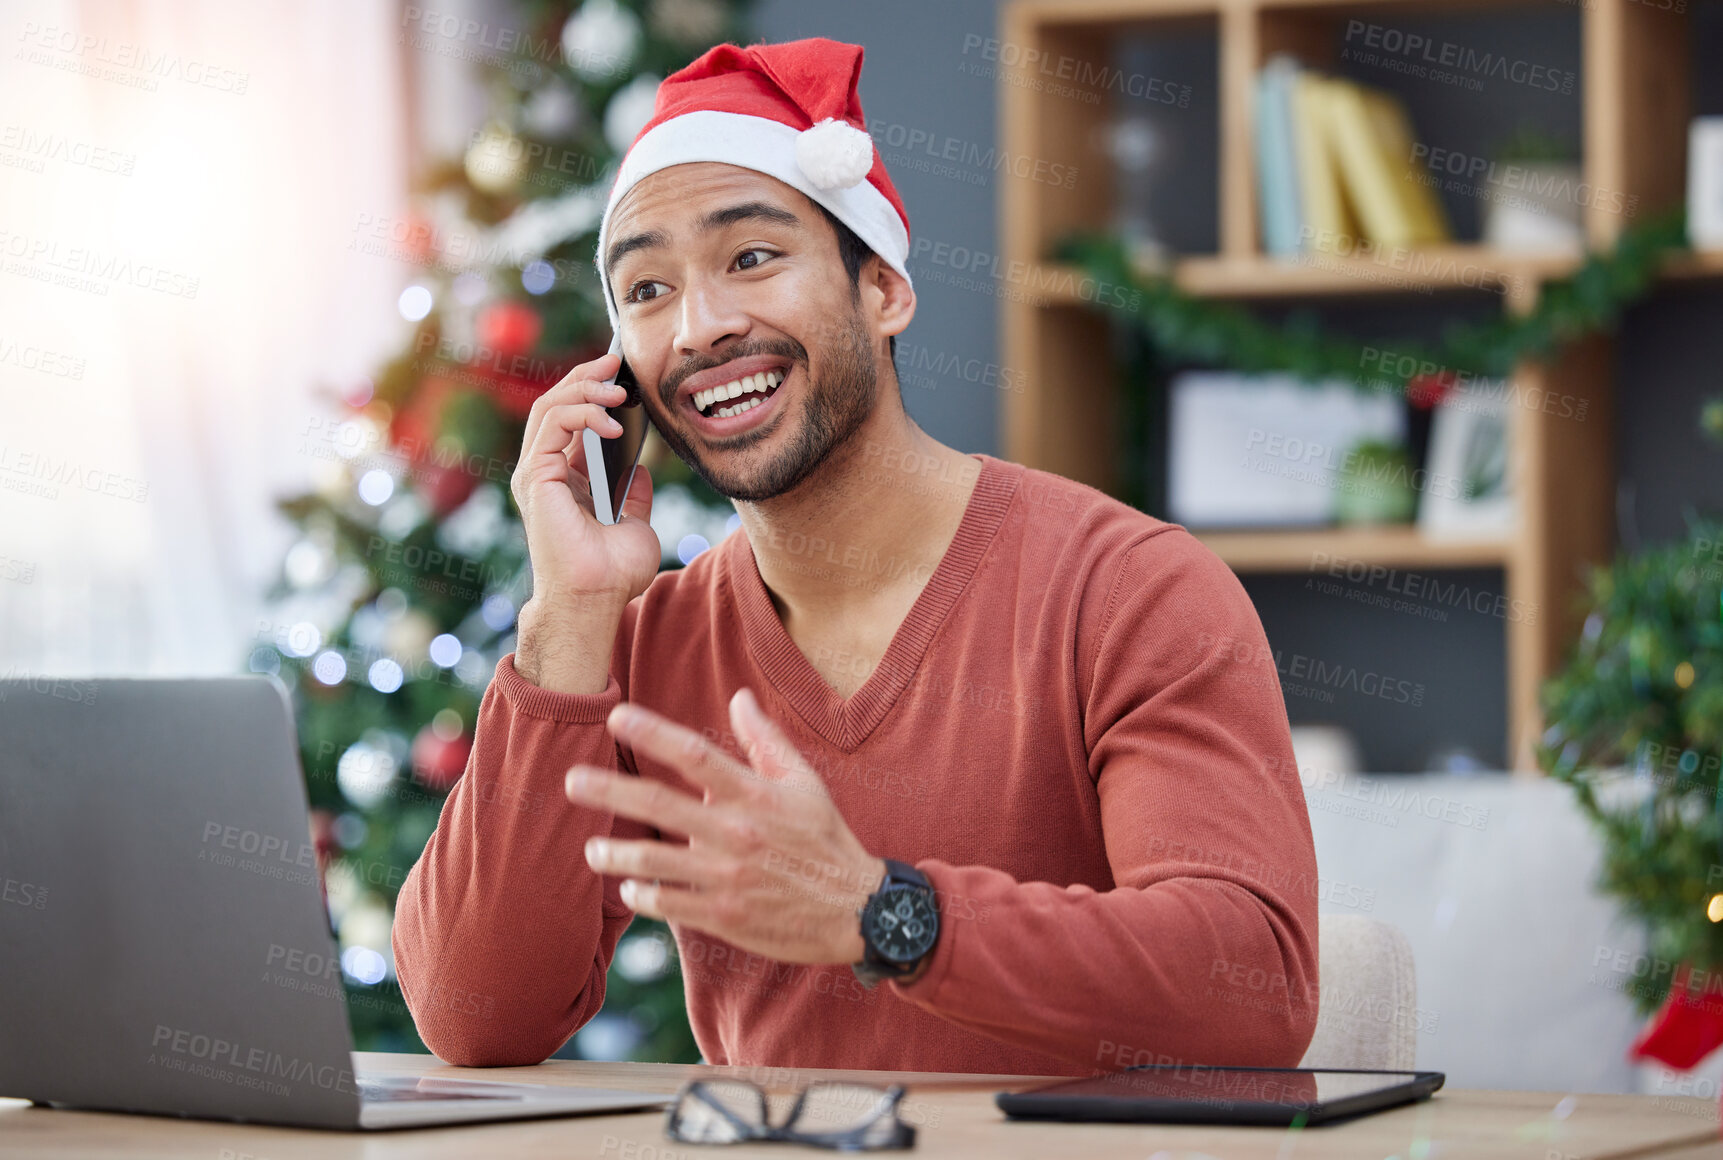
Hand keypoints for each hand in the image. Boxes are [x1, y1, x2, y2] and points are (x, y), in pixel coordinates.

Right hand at [511, 350, 660, 691]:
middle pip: (556, 405)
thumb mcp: (636, 524)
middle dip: (586, 378)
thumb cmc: (613, 573)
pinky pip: (552, 425)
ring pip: (550, 407)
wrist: (596, 599)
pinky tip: (612, 421)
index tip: (623, 376)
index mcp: (565, 480)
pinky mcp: (535, 477)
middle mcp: (545, 473)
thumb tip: (641, 469)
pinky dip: (582, 414)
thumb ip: (634, 494)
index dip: (593, 393)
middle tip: (616, 363)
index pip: (571, 420)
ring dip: (585, 390)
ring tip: (618, 388)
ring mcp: (536, 474)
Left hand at [566, 687, 886, 964]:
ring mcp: (727, 877)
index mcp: (755, 795)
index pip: (695, 755)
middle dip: (609, 790)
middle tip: (572, 781)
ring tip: (593, 849)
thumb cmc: (827, 840)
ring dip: (615, 853)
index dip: (653, 732)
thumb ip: (765, 740)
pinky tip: (630, 887)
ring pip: (653, 861)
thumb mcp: (805, 783)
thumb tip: (739, 696)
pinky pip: (669, 903)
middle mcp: (737, 833)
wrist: (858, 911)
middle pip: (659, 804)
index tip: (617, 716)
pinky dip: (643, 894)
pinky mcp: (725, 916)